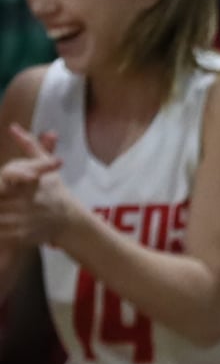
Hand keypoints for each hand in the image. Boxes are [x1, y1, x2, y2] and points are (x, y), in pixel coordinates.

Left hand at [0, 125, 69, 245]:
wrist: (68, 220)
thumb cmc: (53, 190)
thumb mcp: (44, 164)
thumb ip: (29, 145)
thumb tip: (13, 127)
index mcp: (30, 181)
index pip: (9, 174)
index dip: (7, 178)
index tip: (1, 185)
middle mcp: (27, 200)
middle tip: (0, 196)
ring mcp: (23, 219)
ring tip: (1, 209)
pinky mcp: (21, 236)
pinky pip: (1, 235)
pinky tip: (2, 223)